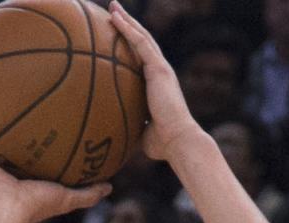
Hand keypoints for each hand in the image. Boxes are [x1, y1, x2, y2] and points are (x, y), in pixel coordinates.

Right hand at [0, 154, 111, 222]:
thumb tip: (110, 187)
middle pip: (4, 164)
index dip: (33, 159)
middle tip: (14, 132)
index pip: (30, 170)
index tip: (40, 144)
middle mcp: (4, 181)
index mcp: (25, 186)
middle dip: (7, 151)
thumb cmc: (35, 204)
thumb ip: (88, 194)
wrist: (6, 207)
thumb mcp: (67, 198)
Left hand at [108, 2, 204, 162]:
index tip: (116, 33)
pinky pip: (140, 43)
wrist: (178, 141)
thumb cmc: (160, 142)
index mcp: (155, 83)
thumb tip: (110, 136)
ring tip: (112, 6)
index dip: (129, 43)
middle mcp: (159, 71)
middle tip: (113, 10)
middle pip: (141, 41)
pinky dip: (128, 29)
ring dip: (126, 20)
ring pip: (141, 36)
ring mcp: (160, 68)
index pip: (141, 58)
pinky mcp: (159, 69)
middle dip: (127, 24)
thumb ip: (127, 125)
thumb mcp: (139, 130)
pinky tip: (115, 18)